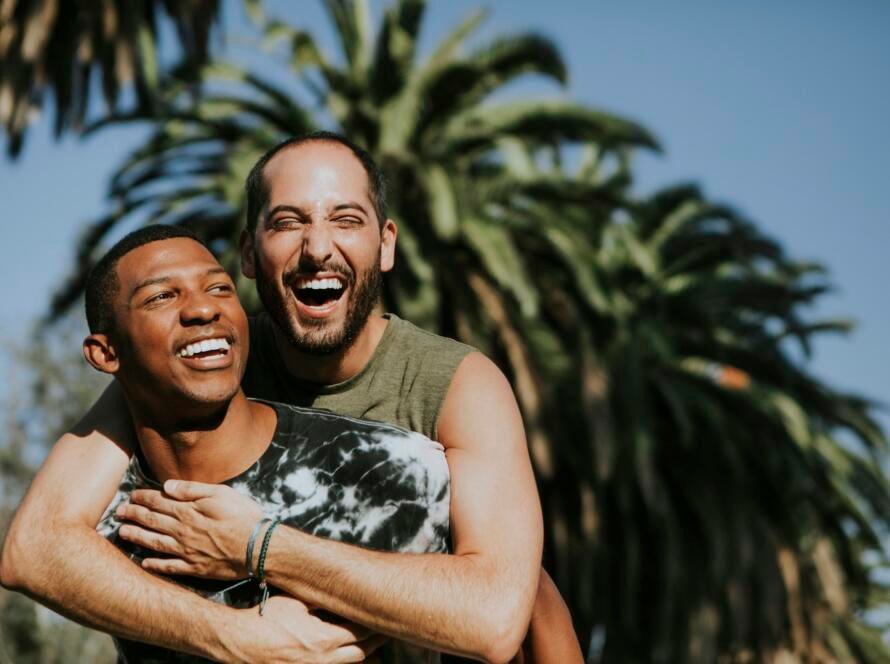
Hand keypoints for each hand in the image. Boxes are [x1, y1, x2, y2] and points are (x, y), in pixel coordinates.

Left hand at [115, 480, 263, 578]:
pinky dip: (153, 565)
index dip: (143, 498)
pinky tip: (143, 562)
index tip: (131, 495)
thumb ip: (192, 489)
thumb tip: (167, 486)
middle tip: (119, 512)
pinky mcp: (194, 568)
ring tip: (122, 533)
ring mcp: (186, 551)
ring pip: (153, 543)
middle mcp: (182, 531)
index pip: (159, 502)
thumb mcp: (221, 493)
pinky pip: (168, 567)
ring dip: (136, 537)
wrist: (257, 547)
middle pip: (151, 521)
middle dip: (133, 515)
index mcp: (188, 511)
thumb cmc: (243, 516)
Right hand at [219, 595, 386, 662]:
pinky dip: (346, 663)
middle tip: (384, 629)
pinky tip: (352, 656)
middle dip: (375, 640)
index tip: (381, 613)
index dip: (374, 622)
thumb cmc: (267, 618)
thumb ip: (324, 599)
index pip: (361, 631)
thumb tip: (344, 592)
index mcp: (325, 638)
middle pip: (362, 653)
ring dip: (364, 655)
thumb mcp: (298, 602)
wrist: (241, 641)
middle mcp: (324, 660)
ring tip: (374, 646)